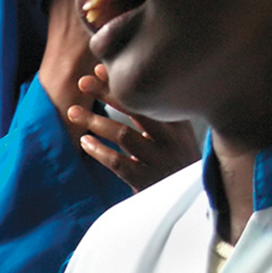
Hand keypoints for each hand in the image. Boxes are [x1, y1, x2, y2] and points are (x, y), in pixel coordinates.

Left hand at [67, 63, 199, 191]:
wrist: (198, 203)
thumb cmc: (179, 166)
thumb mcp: (178, 139)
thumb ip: (154, 117)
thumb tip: (116, 83)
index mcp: (178, 126)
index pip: (148, 97)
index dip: (122, 83)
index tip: (100, 69)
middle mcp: (171, 141)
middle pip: (136, 109)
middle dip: (107, 93)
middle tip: (83, 82)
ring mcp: (160, 162)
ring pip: (122, 134)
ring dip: (95, 120)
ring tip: (73, 111)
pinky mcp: (147, 182)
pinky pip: (117, 162)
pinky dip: (99, 150)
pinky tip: (85, 142)